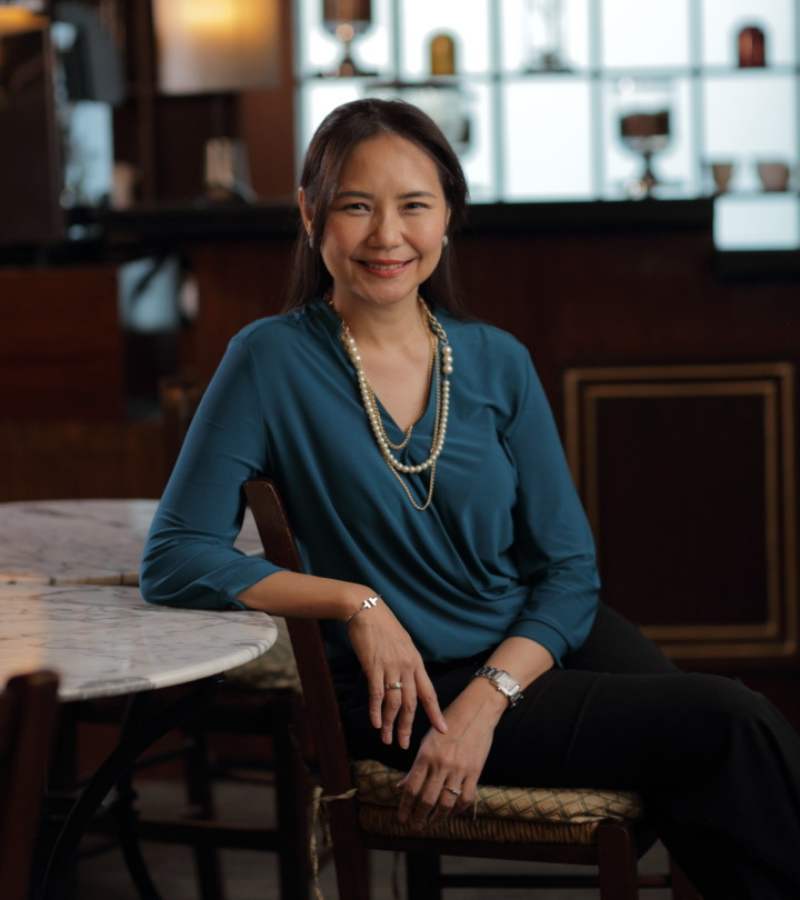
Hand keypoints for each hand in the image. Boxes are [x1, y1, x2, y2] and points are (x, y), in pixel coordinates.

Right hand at [346, 601, 446, 748]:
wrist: (366, 610)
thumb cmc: (384, 627)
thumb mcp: (403, 644)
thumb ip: (407, 664)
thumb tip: (408, 682)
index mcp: (416, 662)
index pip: (429, 693)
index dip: (435, 713)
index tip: (443, 730)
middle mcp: (407, 666)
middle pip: (411, 704)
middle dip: (408, 727)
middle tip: (405, 745)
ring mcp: (390, 666)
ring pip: (394, 703)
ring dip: (390, 724)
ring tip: (387, 739)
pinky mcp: (373, 666)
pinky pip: (377, 694)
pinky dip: (376, 710)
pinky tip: (374, 723)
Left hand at [395, 679, 506, 829]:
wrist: (476, 711)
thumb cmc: (448, 724)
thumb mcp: (427, 740)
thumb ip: (416, 766)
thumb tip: (402, 787)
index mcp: (425, 754)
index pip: (411, 788)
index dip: (404, 807)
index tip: (401, 818)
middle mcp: (441, 763)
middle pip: (427, 800)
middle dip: (418, 817)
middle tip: (415, 826)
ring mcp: (459, 769)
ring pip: (446, 803)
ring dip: (437, 818)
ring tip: (431, 823)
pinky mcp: (475, 771)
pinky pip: (465, 798)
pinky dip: (457, 810)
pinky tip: (451, 813)